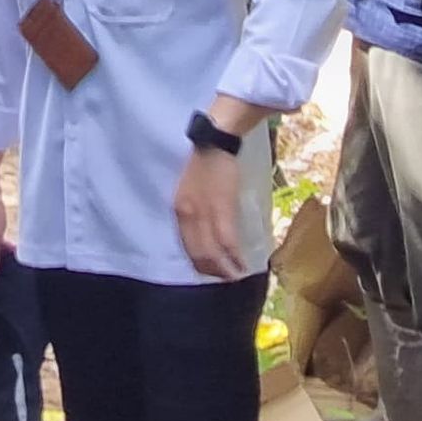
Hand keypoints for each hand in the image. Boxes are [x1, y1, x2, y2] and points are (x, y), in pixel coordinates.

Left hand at [172, 145, 251, 279]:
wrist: (213, 142)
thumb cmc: (203, 163)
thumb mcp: (188, 190)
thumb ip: (192, 211)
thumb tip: (204, 230)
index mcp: (179, 210)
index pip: (186, 246)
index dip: (197, 263)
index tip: (208, 270)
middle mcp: (188, 216)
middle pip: (198, 254)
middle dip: (211, 271)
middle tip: (223, 278)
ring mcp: (205, 214)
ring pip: (212, 252)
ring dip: (224, 269)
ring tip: (234, 276)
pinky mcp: (223, 209)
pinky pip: (227, 242)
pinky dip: (235, 258)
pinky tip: (242, 265)